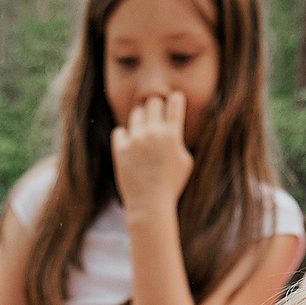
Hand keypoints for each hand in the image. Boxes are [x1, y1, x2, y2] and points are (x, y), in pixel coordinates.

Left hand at [110, 93, 195, 214]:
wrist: (149, 205)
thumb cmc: (171, 185)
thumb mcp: (186, 161)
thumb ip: (179, 140)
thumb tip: (172, 126)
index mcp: (172, 135)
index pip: (175, 102)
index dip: (175, 99)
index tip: (174, 102)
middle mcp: (153, 134)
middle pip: (153, 101)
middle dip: (157, 107)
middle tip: (157, 119)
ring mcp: (135, 141)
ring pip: (136, 113)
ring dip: (141, 120)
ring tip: (143, 135)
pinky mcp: (120, 149)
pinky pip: (120, 130)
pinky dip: (125, 136)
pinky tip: (130, 146)